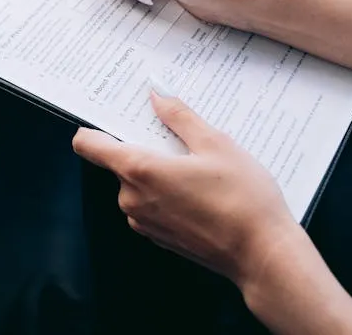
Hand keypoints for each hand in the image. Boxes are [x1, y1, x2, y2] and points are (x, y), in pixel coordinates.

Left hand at [72, 90, 299, 287]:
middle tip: (178, 139)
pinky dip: (167, 193)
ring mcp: (143, 221)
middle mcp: (132, 198)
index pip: (88, 145)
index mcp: (139, 171)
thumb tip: (157, 94)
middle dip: (144, 147)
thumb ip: (180, 116)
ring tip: (198, 167)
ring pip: (138, 183)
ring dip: (159, 172)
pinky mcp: (158, 236)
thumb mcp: (216, 144)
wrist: (263, 255)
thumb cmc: (243, 199)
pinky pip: (151, 204)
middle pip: (120, 161)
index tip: (110, 116)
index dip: (93, 127)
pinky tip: (200, 191)